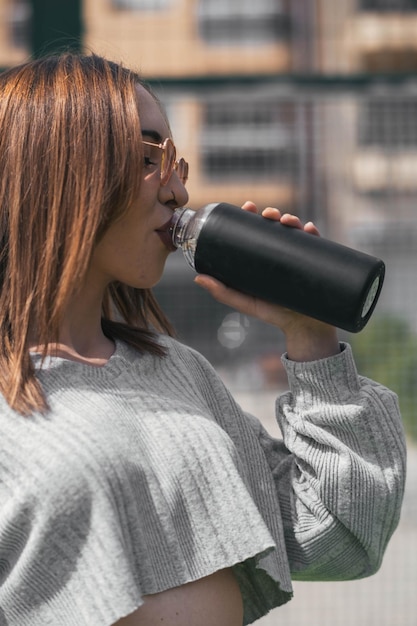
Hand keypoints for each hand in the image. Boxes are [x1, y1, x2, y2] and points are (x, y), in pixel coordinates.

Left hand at [194, 201, 339, 361]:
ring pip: (296, 229)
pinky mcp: (317, 262)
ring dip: (291, 219)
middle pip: (277, 225)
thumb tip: (197, 277)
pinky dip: (312, 233)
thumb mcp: (244, 301)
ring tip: (286, 221)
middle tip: (268, 214)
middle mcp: (282, 251)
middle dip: (273, 213)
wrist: (302, 326)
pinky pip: (318, 243)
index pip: (257, 228)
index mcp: (264, 255)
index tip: (248, 206)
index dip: (252, 214)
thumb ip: (222, 292)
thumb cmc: (272, 312)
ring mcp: (300, 255)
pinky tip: (308, 229)